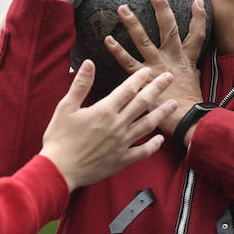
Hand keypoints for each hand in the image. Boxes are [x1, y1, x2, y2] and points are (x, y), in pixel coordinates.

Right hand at [39, 60, 176, 190]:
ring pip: (147, 125)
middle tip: (170, 78)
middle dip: (157, 88)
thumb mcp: (65, 107)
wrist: (59, 169)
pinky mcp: (121, 160)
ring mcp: (122, 143)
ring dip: (162, 113)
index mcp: (104, 110)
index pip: (128, 89)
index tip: (150, 70)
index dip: (140, 78)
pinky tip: (161, 139)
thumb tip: (89, 63)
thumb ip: (81, 84)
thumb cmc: (59, 138)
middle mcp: (117, 125)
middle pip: (142, 103)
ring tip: (173, 104)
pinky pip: (142, 152)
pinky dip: (153, 145)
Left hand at [104, 0, 207, 139]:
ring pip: (144, 40)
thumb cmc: (190, 105)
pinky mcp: (143, 77)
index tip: (197, 1)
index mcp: (186, 59)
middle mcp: (172, 58)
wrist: (187, 119)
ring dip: (133, 23)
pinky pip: (128, 61)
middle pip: (169, 28)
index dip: (198, 18)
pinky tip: (107, 40)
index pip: (196, 34)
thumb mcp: (195, 83)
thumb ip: (190, 71)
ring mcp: (156, 65)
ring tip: (122, 8)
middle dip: (162, 8)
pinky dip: (117, 50)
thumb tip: (190, 68)